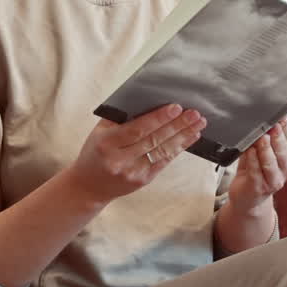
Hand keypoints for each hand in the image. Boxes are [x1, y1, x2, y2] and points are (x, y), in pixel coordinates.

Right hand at [68, 103, 207, 204]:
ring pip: (162, 152)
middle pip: (154, 140)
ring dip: (183, 137)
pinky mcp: (142, 181)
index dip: (158, 118)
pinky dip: (178, 149)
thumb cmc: (95, 152)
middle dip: (177, 126)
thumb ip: (120, 117)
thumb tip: (148, 100)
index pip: (137, 129)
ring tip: (198, 124)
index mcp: (107, 143)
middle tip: (194, 114)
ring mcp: (132, 172)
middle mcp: (120, 159)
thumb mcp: (100, 132)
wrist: (88, 186)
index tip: (176, 107)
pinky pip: (164, 162)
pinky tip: (189, 138)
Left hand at [227, 116, 286, 212]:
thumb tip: (264, 120)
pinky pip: (255, 172)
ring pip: (271, 164)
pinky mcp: (258, 188)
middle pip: (284, 153)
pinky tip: (249, 151)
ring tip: (261, 138)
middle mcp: (285, 171)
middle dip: (278, 138)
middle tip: (272, 126)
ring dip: (266, 150)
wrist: (248, 197)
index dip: (286, 128)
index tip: (281, 116)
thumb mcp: (262, 151)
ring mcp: (273, 181)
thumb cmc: (255, 171)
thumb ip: (264, 136)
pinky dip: (252, 160)